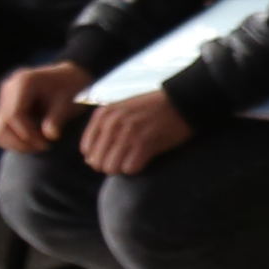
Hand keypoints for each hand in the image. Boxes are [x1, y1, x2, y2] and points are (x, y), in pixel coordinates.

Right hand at [0, 63, 86, 156]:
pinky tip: (35, 140)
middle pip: (2, 127)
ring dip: (17, 144)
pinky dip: (16, 141)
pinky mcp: (5, 109)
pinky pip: (2, 132)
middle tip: (44, 146)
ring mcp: (5, 99)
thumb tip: (50, 135)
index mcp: (24, 81)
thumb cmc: (72, 88)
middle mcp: (10, 88)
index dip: (28, 134)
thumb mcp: (70, 101)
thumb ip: (58, 118)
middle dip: (22, 142)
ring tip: (40, 144)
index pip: (14, 115)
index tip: (47, 143)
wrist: (71, 78)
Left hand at [79, 91, 194, 176]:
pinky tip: (146, 157)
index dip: (100, 156)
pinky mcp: (145, 142)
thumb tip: (89, 161)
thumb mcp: (121, 110)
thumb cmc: (152, 108)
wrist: (182, 100)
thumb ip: (103, 130)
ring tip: (136, 157)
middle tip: (127, 156)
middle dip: (110, 164)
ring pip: (111, 168)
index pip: (86, 150)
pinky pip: (130, 169)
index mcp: (104, 114)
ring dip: (123, 167)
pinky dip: (137, 167)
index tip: (116, 151)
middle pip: (97, 162)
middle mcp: (113, 122)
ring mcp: (128, 132)